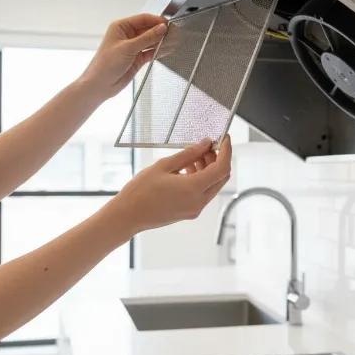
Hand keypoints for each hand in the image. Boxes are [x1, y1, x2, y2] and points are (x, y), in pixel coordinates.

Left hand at [80, 14, 167, 99]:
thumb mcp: (128, 48)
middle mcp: (127, 35)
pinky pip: (151, 52)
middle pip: (148, 29)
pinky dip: (159, 51)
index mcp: (121, 27)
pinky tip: (167, 49)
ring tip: (173, 41)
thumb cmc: (105, 64)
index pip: (142, 19)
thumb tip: (161, 28)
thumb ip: (147, 38)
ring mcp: (133, 47)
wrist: (101, 85)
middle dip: (160, 31)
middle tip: (173, 33)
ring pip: (151, 41)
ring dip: (161, 41)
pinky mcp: (137, 58)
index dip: (156, 21)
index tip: (168, 24)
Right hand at [109, 136, 231, 235]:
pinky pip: (203, 193)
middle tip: (206, 145)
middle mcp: (199, 201)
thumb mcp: (164, 166)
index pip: (222, 168)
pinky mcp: (190, 211)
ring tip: (194, 155)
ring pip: (212, 185)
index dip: (227, 151)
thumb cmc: (140, 191)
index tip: (225, 138)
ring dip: (208, 168)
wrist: (127, 216)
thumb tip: (205, 144)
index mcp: (194, 189)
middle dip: (218, 159)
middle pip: (220, 177)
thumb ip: (189, 154)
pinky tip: (188, 168)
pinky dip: (201, 179)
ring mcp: (195, 209)